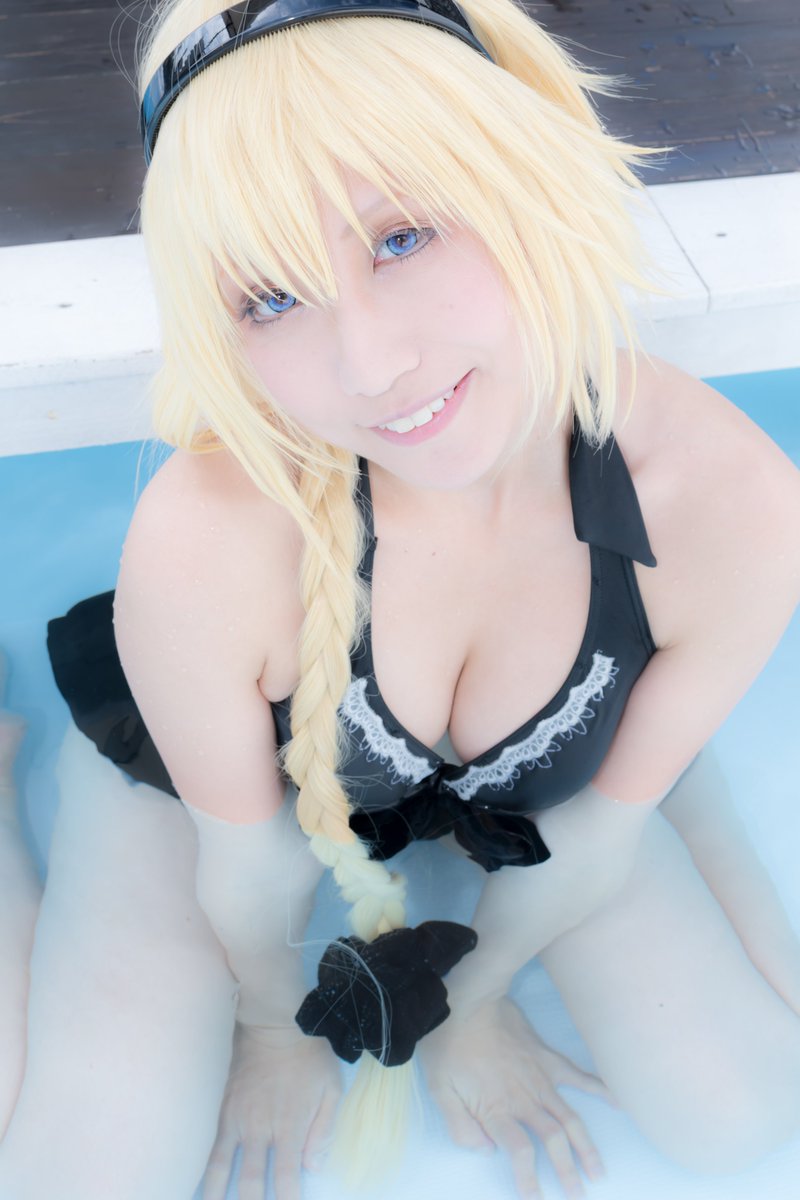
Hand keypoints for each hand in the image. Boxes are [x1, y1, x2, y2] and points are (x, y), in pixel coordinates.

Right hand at [202, 1023, 341, 1199]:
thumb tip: (313, 1167)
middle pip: (250, 1183)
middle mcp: (260, 1130)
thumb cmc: (310, 1055)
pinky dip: (201, 1165)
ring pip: (220, 1168)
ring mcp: (236, 1119)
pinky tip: (192, 1178)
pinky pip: (208, 1142)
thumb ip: (323, 1131)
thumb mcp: (332, 1090)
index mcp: (290, 1128)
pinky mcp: (221, 1107)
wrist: (276, 1022)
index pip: (287, 1180)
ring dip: (214, 1193)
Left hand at [420, 996, 611, 1199]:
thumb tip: (486, 1150)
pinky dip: (599, 1090)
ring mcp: (540, 1078)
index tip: (536, 1199)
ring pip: (570, 1118)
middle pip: (553, 1141)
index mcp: (497, 1109)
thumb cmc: (448, 1044)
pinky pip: (578, 1077)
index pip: (521, 1153)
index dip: (530, 1180)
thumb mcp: (439, 1089)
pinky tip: (618, 1102)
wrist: (467, 999)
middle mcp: (525, 1099)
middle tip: (579, 1195)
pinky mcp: (546, 1058)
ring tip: (598, 1171)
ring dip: (586, 1147)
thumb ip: (460, 1127)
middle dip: (568, 1172)